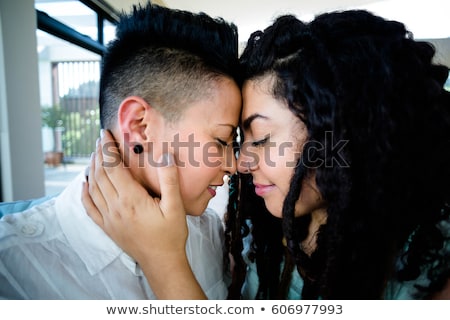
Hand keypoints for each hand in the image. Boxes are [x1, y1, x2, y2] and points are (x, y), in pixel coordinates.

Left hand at [82, 129, 205, 298]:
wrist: (161, 261)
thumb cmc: (170, 235)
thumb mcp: (176, 206)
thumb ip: (170, 179)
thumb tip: (165, 154)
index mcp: (131, 199)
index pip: (113, 167)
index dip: (108, 148)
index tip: (106, 134)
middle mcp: (115, 207)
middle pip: (101, 174)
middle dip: (99, 154)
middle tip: (101, 139)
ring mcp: (109, 218)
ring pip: (94, 188)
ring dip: (92, 169)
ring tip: (94, 154)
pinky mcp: (107, 227)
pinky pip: (90, 208)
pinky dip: (85, 193)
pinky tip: (84, 184)